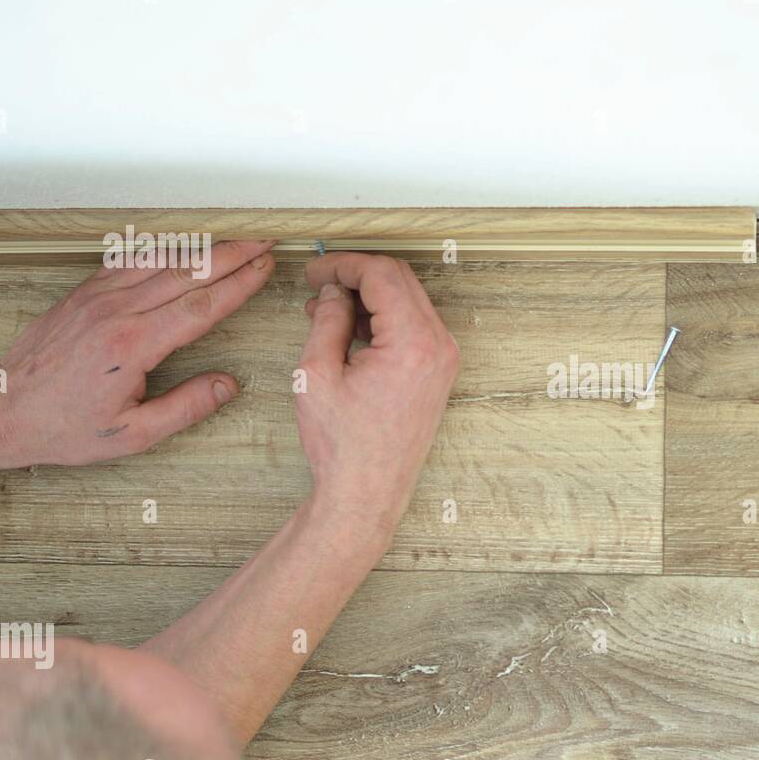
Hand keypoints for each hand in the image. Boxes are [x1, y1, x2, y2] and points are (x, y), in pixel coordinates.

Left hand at [0, 240, 275, 470]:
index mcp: (133, 345)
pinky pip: (129, 260)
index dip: (239, 284)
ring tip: (234, 239)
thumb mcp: (134, 434)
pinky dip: (162, 249)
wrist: (6, 411)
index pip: (201, 305)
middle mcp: (117, 312)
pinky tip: (182, 246)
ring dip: (201, 246)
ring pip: (160, 259)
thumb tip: (229, 384)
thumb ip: (186, 407)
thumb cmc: (66, 427)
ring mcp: (98, 297)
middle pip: (187, 272)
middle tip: (264, 241)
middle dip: (231, 254)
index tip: (265, 268)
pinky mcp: (84, 293)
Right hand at [295, 253, 458, 536]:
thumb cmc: (341, 445)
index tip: (314, 271)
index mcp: (413, 343)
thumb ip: (327, 321)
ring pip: (408, 301)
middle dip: (357, 275)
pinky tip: (350, 329)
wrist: (366, 494)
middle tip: (318, 284)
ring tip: (325, 310)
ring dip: (370, 296)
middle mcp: (439, 346)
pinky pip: (414, 326)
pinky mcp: (439, 373)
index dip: (343, 265)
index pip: (382, 274)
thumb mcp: (316, 373)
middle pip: (401, 280)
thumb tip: (332, 292)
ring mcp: (444, 360)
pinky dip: (384, 318)